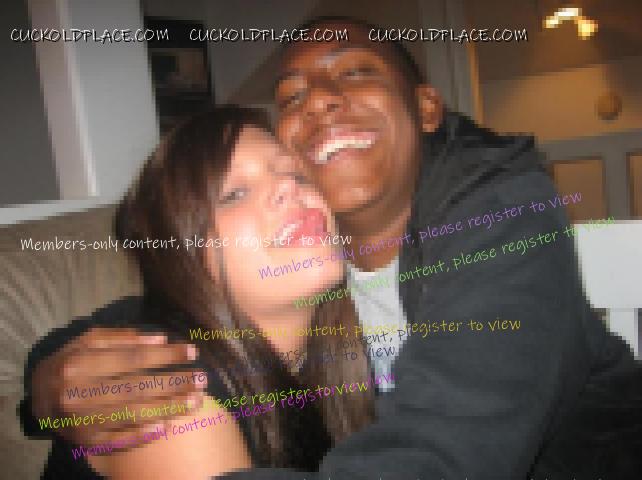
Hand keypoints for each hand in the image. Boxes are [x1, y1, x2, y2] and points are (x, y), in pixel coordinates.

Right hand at [30, 327, 205, 448]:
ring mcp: (83, 420)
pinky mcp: (85, 441)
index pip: (132, 358)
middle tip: (202, 379)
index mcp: (81, 363)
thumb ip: (122, 338)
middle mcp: (80, 393)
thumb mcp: (89, 340)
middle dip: (173, 383)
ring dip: (167, 408)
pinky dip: (141, 434)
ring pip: (132, 414)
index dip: (165, 355)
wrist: (38, 396)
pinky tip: (164, 426)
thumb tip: (160, 338)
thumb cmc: (71, 361)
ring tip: (195, 401)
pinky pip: (117, 439)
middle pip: (136, 388)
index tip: (192, 351)